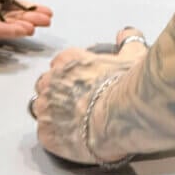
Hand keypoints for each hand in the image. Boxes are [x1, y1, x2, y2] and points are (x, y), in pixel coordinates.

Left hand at [30, 27, 147, 162]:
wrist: (123, 115)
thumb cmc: (127, 85)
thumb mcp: (133, 56)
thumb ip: (128, 42)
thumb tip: (128, 34)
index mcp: (68, 60)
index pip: (58, 63)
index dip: (70, 74)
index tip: (81, 83)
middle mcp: (51, 81)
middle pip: (45, 86)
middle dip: (57, 93)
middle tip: (78, 105)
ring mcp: (46, 108)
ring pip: (41, 110)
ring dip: (53, 116)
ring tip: (74, 125)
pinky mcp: (46, 134)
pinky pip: (46, 135)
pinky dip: (56, 139)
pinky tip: (72, 141)